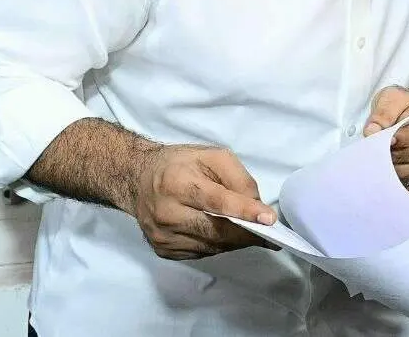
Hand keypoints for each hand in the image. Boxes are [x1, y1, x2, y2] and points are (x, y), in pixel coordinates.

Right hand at [131, 144, 278, 260]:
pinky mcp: (163, 250)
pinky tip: (224, 235)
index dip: (244, 211)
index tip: (268, 219)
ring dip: (235, 241)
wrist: (137, 179)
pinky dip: (218, 245)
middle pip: (215, 231)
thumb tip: (257, 206)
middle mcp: (166, 213)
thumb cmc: (181, 164)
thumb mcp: (213, 156)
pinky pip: (201, 253)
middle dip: (247, 234)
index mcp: (177, 182)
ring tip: (251, 233)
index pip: (216, 201)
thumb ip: (238, 178)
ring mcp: (162, 236)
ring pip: (211, 246)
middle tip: (271, 236)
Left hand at [364, 86, 408, 180]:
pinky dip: (385, 168)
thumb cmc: (403, 105)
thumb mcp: (391, 98)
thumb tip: (372, 132)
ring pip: (397, 167)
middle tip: (370, 142)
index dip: (394, 139)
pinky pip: (396, 174)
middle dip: (383, 149)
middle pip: (402, 154)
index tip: (379, 137)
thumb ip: (382, 113)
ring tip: (374, 148)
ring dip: (383, 159)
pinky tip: (379, 157)